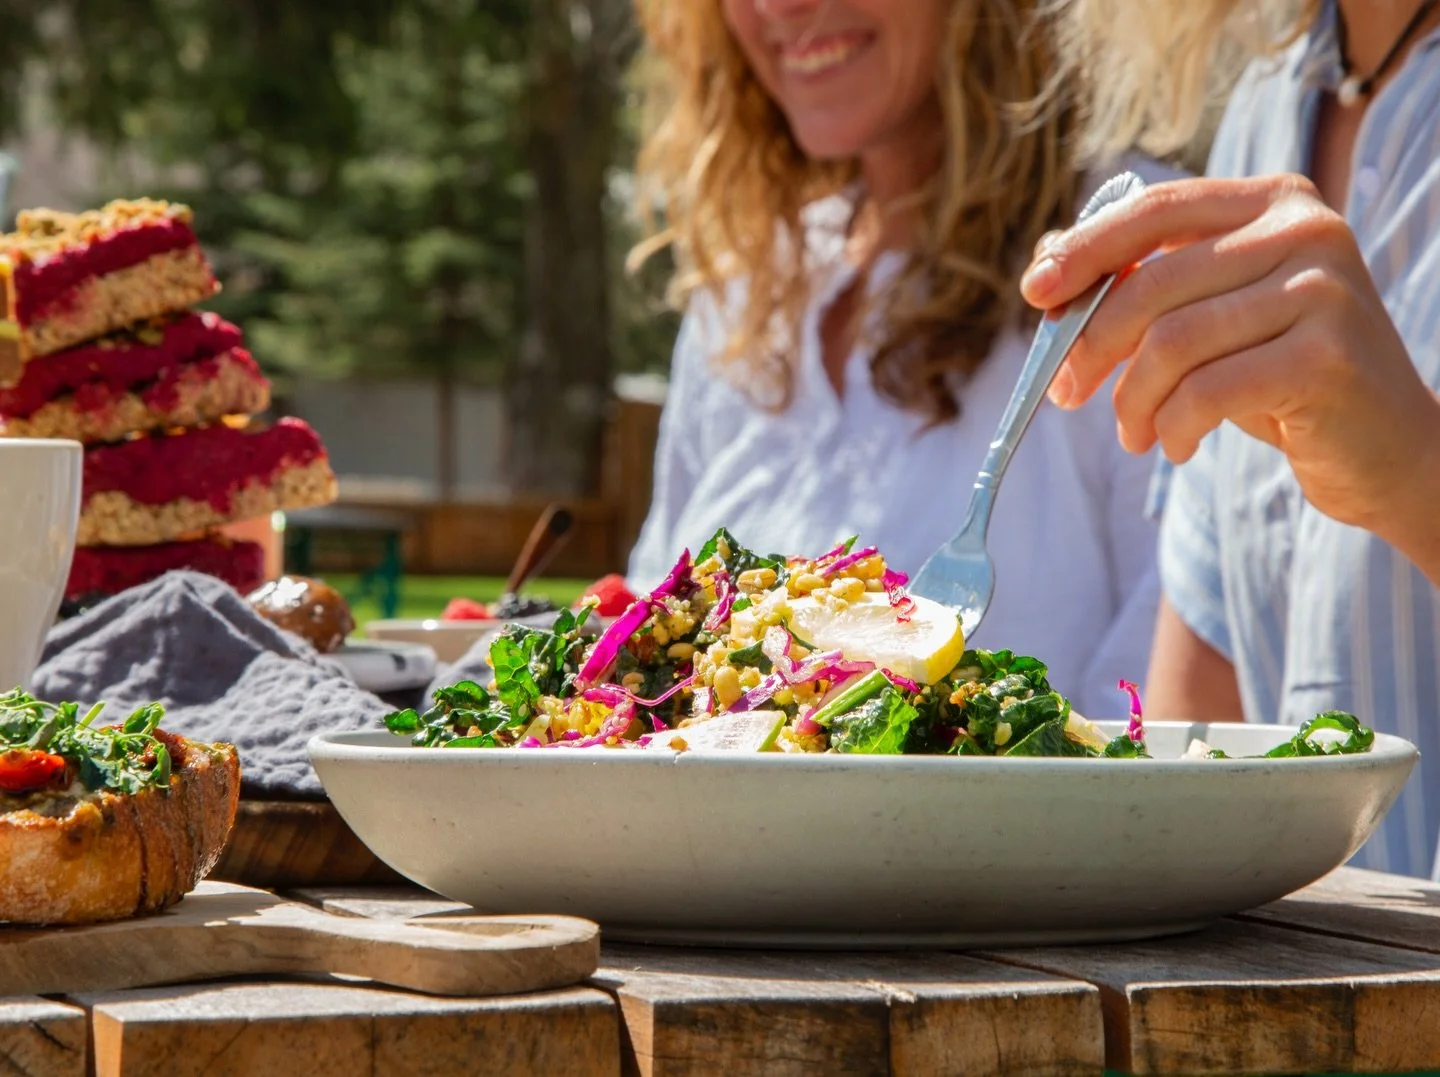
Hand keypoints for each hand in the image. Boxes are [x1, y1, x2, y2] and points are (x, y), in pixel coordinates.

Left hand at [1020, 174, 1439, 553]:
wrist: (1385, 446)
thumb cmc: (1280, 375)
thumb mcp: (1212, 316)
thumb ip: (1144, 282)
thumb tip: (1046, 267)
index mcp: (1272, 202)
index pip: (1155, 210)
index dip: (1084, 249)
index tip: (1035, 293)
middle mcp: (1305, 230)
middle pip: (1151, 283)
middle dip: (1090, 346)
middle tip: (1066, 394)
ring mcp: (1323, 289)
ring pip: (1172, 343)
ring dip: (1133, 401)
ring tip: (1135, 433)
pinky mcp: (1327, 357)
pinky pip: (1206, 392)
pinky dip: (1174, 427)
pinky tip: (1177, 445)